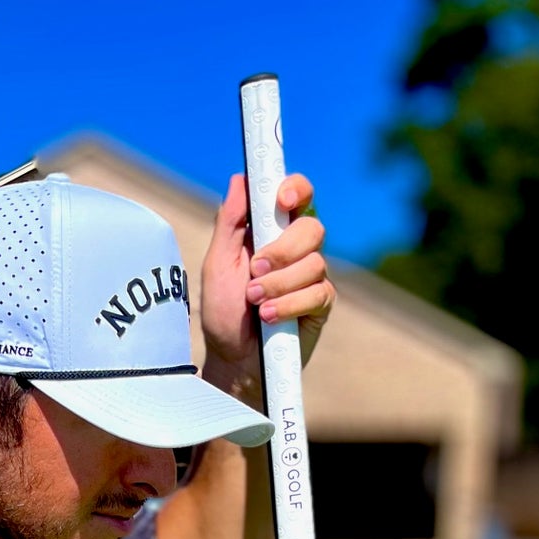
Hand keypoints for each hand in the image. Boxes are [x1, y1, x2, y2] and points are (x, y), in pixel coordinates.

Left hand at [200, 171, 334, 377]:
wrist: (233, 359)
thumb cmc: (224, 312)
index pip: (297, 195)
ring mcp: (312, 276)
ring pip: (314, 263)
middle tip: (255, 270)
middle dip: (282, 250)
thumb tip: (240, 179)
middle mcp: (297, 249)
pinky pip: (317, 292)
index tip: (282, 199)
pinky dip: (288, 305)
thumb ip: (229, 223)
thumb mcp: (217, 265)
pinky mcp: (320, 303)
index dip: (296, 189)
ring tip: (254, 302)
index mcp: (272, 231)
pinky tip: (268, 318)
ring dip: (278, 284)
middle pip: (311, 228)